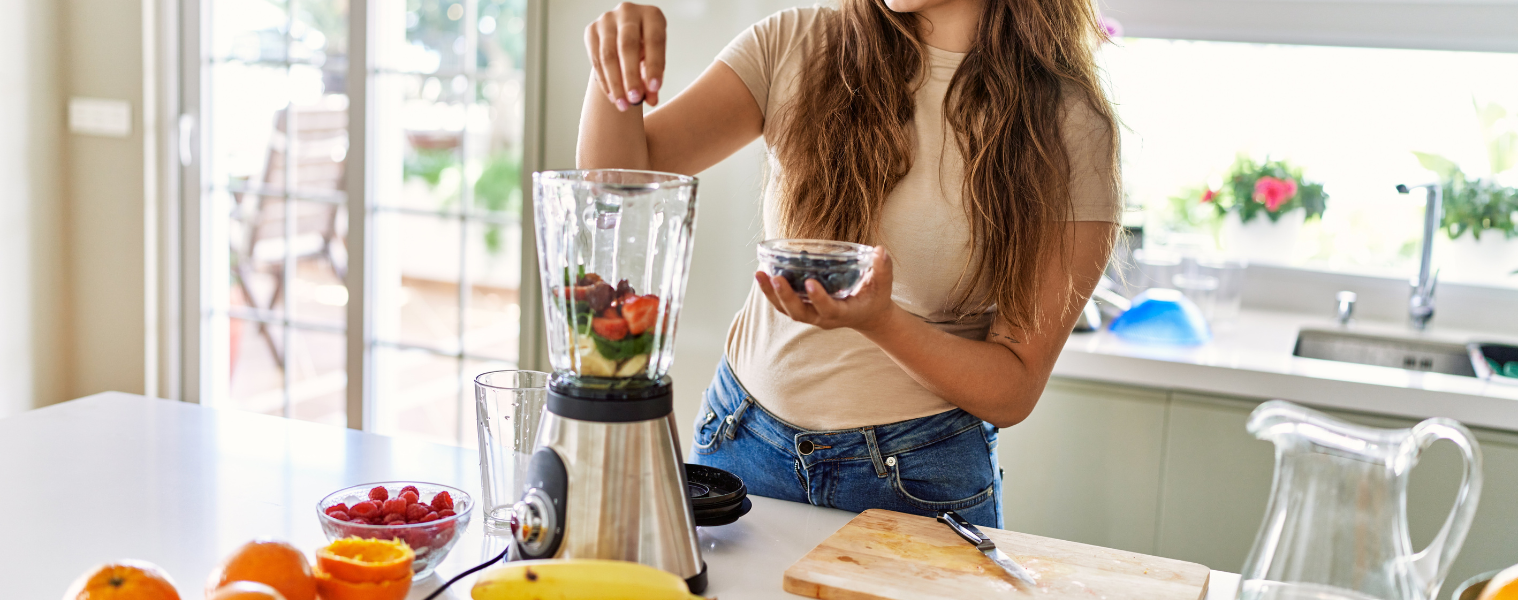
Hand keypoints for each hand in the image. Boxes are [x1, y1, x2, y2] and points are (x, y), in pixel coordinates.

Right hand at [585, 2, 666, 110]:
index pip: (654, 41)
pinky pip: (596, 60)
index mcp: (652, 15)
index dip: (655, 65)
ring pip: (608, 55)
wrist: (624, 35)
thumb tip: (651, 100)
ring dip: (615, 83)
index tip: (655, 89)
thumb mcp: (655, 60)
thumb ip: (653, 80)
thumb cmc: (646, 48)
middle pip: (627, 46)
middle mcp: (628, 12)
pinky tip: (613, 97)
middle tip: (635, 100)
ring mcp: (607, 20)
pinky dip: (605, 81)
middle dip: (631, 76)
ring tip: (623, 105)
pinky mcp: (591, 30)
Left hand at [756, 248, 899, 333]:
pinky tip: (762, 274)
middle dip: (786, 297)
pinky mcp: (803, 308)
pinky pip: (783, 304)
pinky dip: (771, 291)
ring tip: (760, 274)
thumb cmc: (875, 297)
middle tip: (776, 278)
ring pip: (786, 309)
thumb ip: (883, 269)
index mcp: (843, 313)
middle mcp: (823, 318)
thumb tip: (880, 250)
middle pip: (799, 313)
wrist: (868, 315)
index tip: (811, 283)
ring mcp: (811, 315)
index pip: (829, 309)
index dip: (819, 299)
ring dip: (772, 293)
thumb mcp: (883, 285)